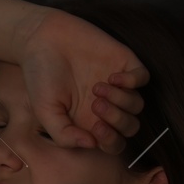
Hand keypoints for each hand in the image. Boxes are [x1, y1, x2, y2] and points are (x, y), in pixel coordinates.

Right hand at [16, 8, 147, 153]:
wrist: (42, 39)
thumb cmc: (41, 77)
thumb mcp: (45, 112)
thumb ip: (64, 134)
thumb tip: (90, 144)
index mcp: (89, 122)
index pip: (113, 143)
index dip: (110, 141)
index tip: (95, 128)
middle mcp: (107, 106)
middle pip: (129, 127)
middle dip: (117, 120)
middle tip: (95, 104)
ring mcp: (117, 85)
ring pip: (137, 105)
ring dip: (121, 100)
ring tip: (97, 87)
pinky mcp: (124, 64)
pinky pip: (142, 79)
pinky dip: (132, 81)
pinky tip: (112, 77)